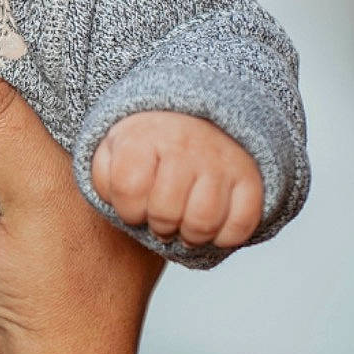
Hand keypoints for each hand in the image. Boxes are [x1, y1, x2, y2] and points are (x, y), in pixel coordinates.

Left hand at [92, 110, 262, 247]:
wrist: (197, 117)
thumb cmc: (148, 145)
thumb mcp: (113, 150)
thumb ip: (102, 177)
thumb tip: (118, 204)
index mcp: (144, 137)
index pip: (129, 191)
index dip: (128, 211)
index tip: (134, 208)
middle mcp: (185, 146)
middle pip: (166, 213)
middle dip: (159, 226)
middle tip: (161, 219)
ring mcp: (221, 161)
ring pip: (203, 222)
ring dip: (191, 236)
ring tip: (184, 226)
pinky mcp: (251, 178)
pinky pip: (241, 225)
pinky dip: (225, 236)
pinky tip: (213, 226)